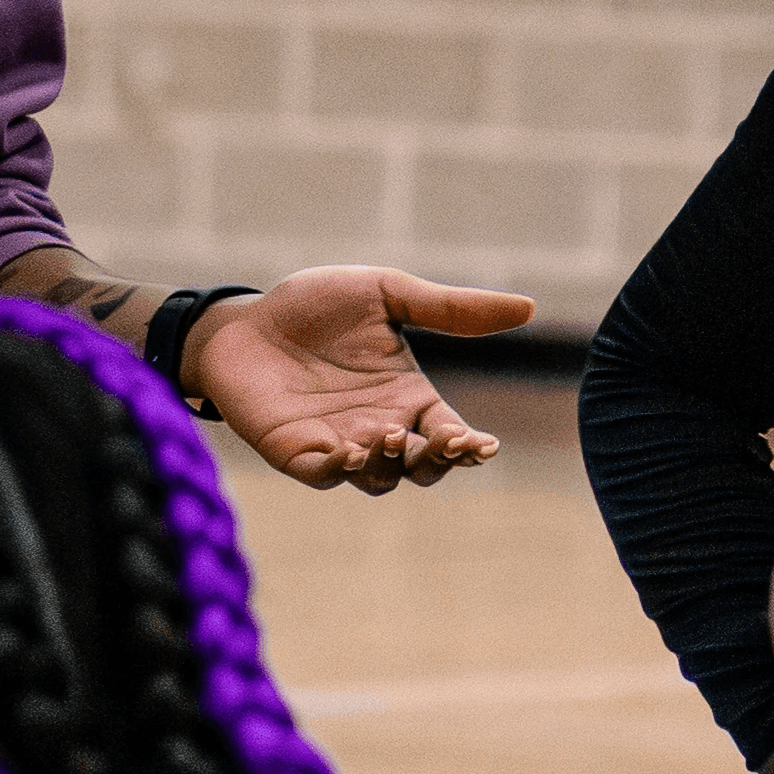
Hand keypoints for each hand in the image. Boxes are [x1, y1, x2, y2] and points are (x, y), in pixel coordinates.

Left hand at [185, 265, 532, 492]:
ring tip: (389, 436)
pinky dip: (341, 470)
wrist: (244, 318)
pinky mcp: (296, 453)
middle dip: (437, 461)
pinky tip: (349, 450)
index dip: (469, 445)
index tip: (481, 443)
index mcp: (409, 398)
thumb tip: (528, 307)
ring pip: (380, 479)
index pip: (451, 435)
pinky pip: (326, 476)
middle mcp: (380, 428)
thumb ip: (449, 308)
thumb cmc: (315, 307)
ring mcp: (338, 444)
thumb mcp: (386, 294)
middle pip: (424, 468)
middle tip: (439, 441)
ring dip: (391, 465)